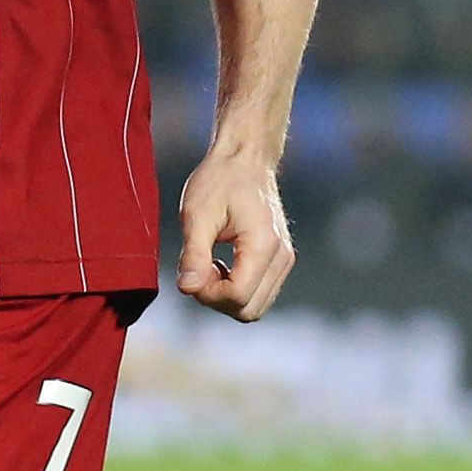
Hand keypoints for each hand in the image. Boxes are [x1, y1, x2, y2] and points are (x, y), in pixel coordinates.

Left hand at [176, 135, 295, 320]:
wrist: (244, 159)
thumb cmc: (220, 180)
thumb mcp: (197, 214)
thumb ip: (193, 255)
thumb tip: (187, 289)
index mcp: (263, 245)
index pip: (236, 297)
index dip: (207, 294)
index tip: (192, 271)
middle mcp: (281, 257)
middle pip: (248, 311)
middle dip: (216, 299)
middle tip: (198, 269)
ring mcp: (284, 260)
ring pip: (254, 308)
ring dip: (226, 296)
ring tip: (209, 265)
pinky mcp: (280, 261)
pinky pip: (258, 294)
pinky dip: (236, 290)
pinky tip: (221, 265)